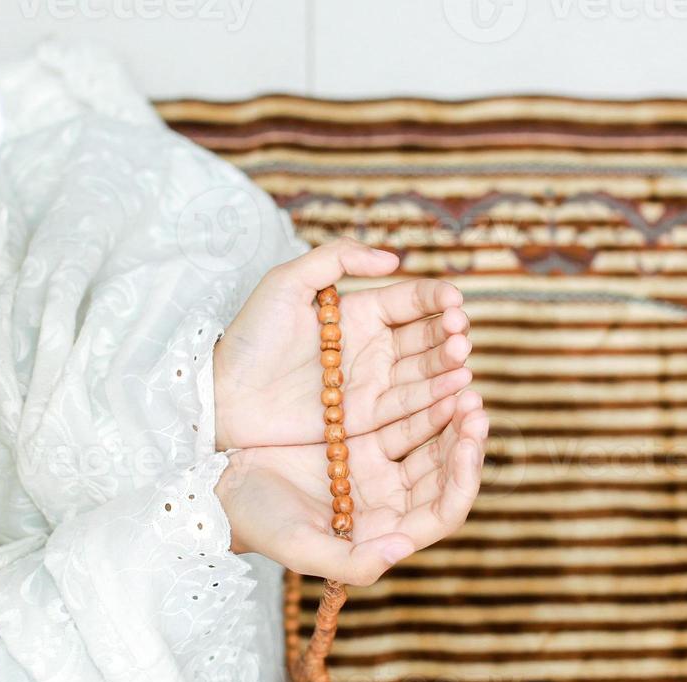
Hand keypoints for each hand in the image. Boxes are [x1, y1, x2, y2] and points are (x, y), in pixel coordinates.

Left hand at [213, 237, 472, 450]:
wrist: (224, 393)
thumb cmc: (250, 335)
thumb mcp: (287, 281)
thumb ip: (336, 257)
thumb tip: (392, 260)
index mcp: (359, 311)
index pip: (410, 301)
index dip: (435, 300)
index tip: (453, 301)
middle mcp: (372, 347)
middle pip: (424, 338)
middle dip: (447, 334)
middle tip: (458, 333)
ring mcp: (371, 383)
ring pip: (422, 372)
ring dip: (447, 366)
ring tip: (462, 360)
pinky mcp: (366, 419)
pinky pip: (406, 407)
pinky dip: (433, 399)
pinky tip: (454, 389)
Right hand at [214, 389, 488, 585]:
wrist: (215, 480)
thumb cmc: (253, 519)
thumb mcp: (297, 545)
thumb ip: (351, 562)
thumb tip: (401, 550)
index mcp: (383, 530)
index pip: (443, 512)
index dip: (463, 481)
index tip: (468, 444)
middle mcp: (389, 499)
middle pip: (446, 471)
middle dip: (466, 439)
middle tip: (474, 404)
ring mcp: (378, 462)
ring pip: (432, 437)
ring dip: (450, 410)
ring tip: (462, 379)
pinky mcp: (362, 429)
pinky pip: (407, 410)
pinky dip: (424, 392)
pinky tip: (433, 371)